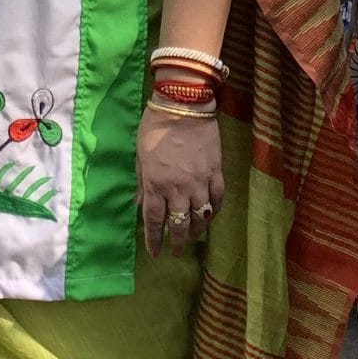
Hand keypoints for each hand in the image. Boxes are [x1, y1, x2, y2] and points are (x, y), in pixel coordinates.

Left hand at [136, 102, 224, 255]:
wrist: (183, 106)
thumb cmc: (154, 128)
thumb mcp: (140, 156)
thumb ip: (142, 183)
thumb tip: (139, 205)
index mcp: (155, 184)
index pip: (155, 221)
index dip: (154, 240)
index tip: (155, 252)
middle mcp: (178, 188)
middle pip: (180, 223)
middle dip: (178, 242)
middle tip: (177, 252)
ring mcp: (199, 181)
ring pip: (201, 216)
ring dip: (198, 230)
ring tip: (195, 237)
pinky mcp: (216, 172)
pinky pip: (218, 198)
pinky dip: (215, 210)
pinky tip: (211, 215)